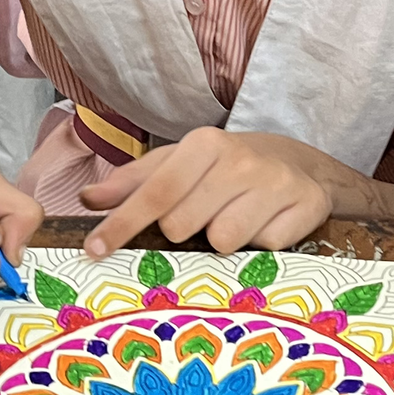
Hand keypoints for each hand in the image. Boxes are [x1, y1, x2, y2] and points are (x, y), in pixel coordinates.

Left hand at [78, 128, 333, 258]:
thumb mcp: (177, 164)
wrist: (297, 164)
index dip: (122, 224)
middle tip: (202, 214)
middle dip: (184, 230)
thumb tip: (88, 199)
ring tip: (235, 218)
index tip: (94, 250)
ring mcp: (276, 183)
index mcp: (204, 144)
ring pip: (223, 241)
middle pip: (183, 225)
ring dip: (223, 240)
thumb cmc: (223, 169)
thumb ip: (132, 182)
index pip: (155, 192)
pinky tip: (265, 224)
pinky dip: (259, 245)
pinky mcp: (305, 206)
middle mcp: (240, 159)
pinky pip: (264, 250)